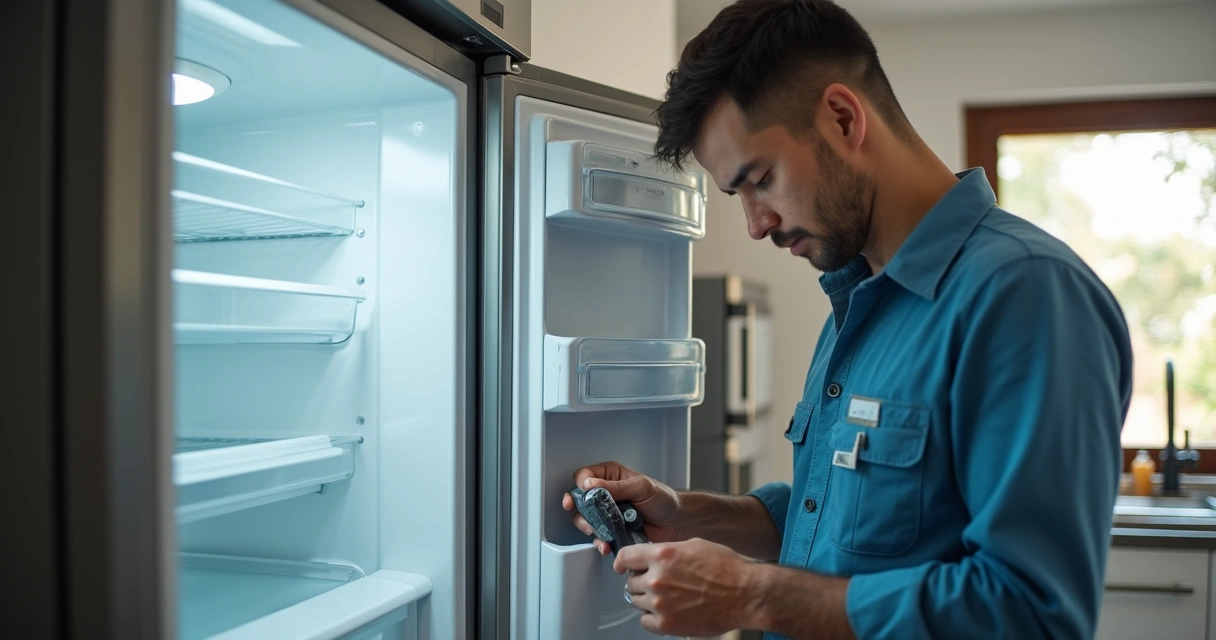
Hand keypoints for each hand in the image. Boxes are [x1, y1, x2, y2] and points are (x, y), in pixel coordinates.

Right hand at [561, 461, 682, 554]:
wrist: (678, 524)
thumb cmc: (665, 499)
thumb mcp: (641, 487)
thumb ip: (616, 486)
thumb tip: (591, 485)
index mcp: (611, 477)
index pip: (584, 477)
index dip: (580, 487)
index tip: (582, 496)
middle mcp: (606, 494)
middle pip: (580, 500)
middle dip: (579, 511)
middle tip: (586, 518)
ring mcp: (608, 514)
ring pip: (585, 520)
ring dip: (589, 528)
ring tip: (599, 533)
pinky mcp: (612, 531)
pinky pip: (599, 537)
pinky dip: (600, 542)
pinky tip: (606, 544)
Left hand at [616, 538, 759, 636]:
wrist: (745, 594)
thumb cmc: (727, 569)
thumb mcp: (694, 545)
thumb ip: (668, 550)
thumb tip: (653, 556)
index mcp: (662, 555)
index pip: (625, 557)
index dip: (623, 562)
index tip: (623, 567)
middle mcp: (657, 578)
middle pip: (631, 582)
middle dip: (641, 581)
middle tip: (658, 583)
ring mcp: (660, 603)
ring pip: (637, 602)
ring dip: (648, 599)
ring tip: (669, 597)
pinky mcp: (666, 624)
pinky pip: (645, 621)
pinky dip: (653, 618)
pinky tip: (668, 611)